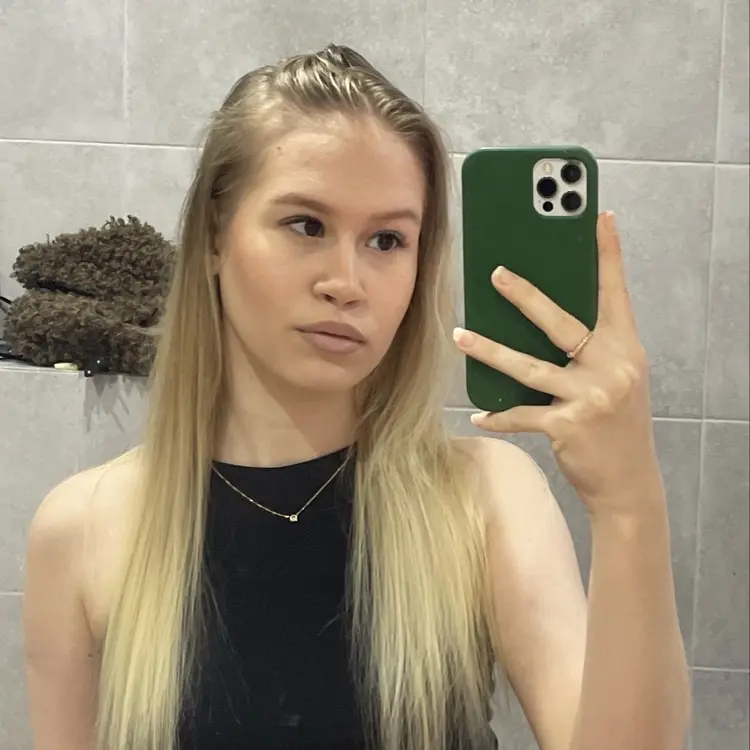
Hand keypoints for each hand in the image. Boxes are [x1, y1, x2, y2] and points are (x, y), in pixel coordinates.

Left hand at [453, 212, 663, 516]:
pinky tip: (479, 413)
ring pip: (529, 367)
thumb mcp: (617, 377)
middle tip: (495, 274)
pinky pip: (523, 415)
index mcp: (625, 348)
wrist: (629, 480)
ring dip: (490, 351)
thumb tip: (541, 317)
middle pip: (561, 324)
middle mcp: (612, 367)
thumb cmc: (618, 422)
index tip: (599, 218)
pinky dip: (499, 415)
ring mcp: (590, 397)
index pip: (615, 294)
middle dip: (526, 297)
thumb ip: (591, 348)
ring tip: (460, 335)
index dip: (608, 256)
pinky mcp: (568, 426)